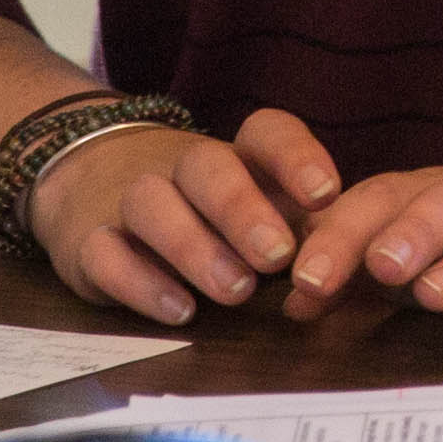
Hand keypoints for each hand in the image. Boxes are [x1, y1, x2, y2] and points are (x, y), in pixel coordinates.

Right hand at [25, 108, 343, 324]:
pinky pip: (105, 253)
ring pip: (153, 204)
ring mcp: (128, 200)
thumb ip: (301, 230)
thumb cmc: (203, 210)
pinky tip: (178, 308)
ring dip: (195, 246)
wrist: (88, 179)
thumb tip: (355, 261)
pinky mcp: (87, 241)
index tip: (327, 193)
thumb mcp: (256, 208)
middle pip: (207, 166)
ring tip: (236, 290)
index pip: (265, 133)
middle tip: (277, 255)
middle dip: (243, 209)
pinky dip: (140, 281)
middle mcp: (180, 168)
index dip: (296, 157)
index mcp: (234, 156)